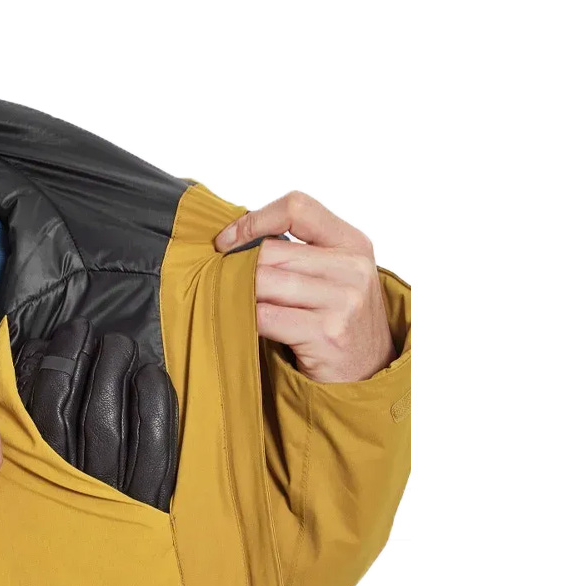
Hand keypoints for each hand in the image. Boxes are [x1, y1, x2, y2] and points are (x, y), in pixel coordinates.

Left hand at [213, 190, 396, 382]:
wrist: (368, 376)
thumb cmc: (340, 325)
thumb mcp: (335, 278)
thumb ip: (300, 256)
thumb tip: (238, 240)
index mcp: (353, 244)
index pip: (297, 208)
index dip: (254, 220)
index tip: (225, 241)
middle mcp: (352, 268)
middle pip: (272, 250)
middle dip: (238, 267)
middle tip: (218, 282)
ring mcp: (342, 300)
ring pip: (264, 281)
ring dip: (237, 293)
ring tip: (227, 304)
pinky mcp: (326, 333)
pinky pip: (265, 316)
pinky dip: (244, 319)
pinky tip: (241, 325)